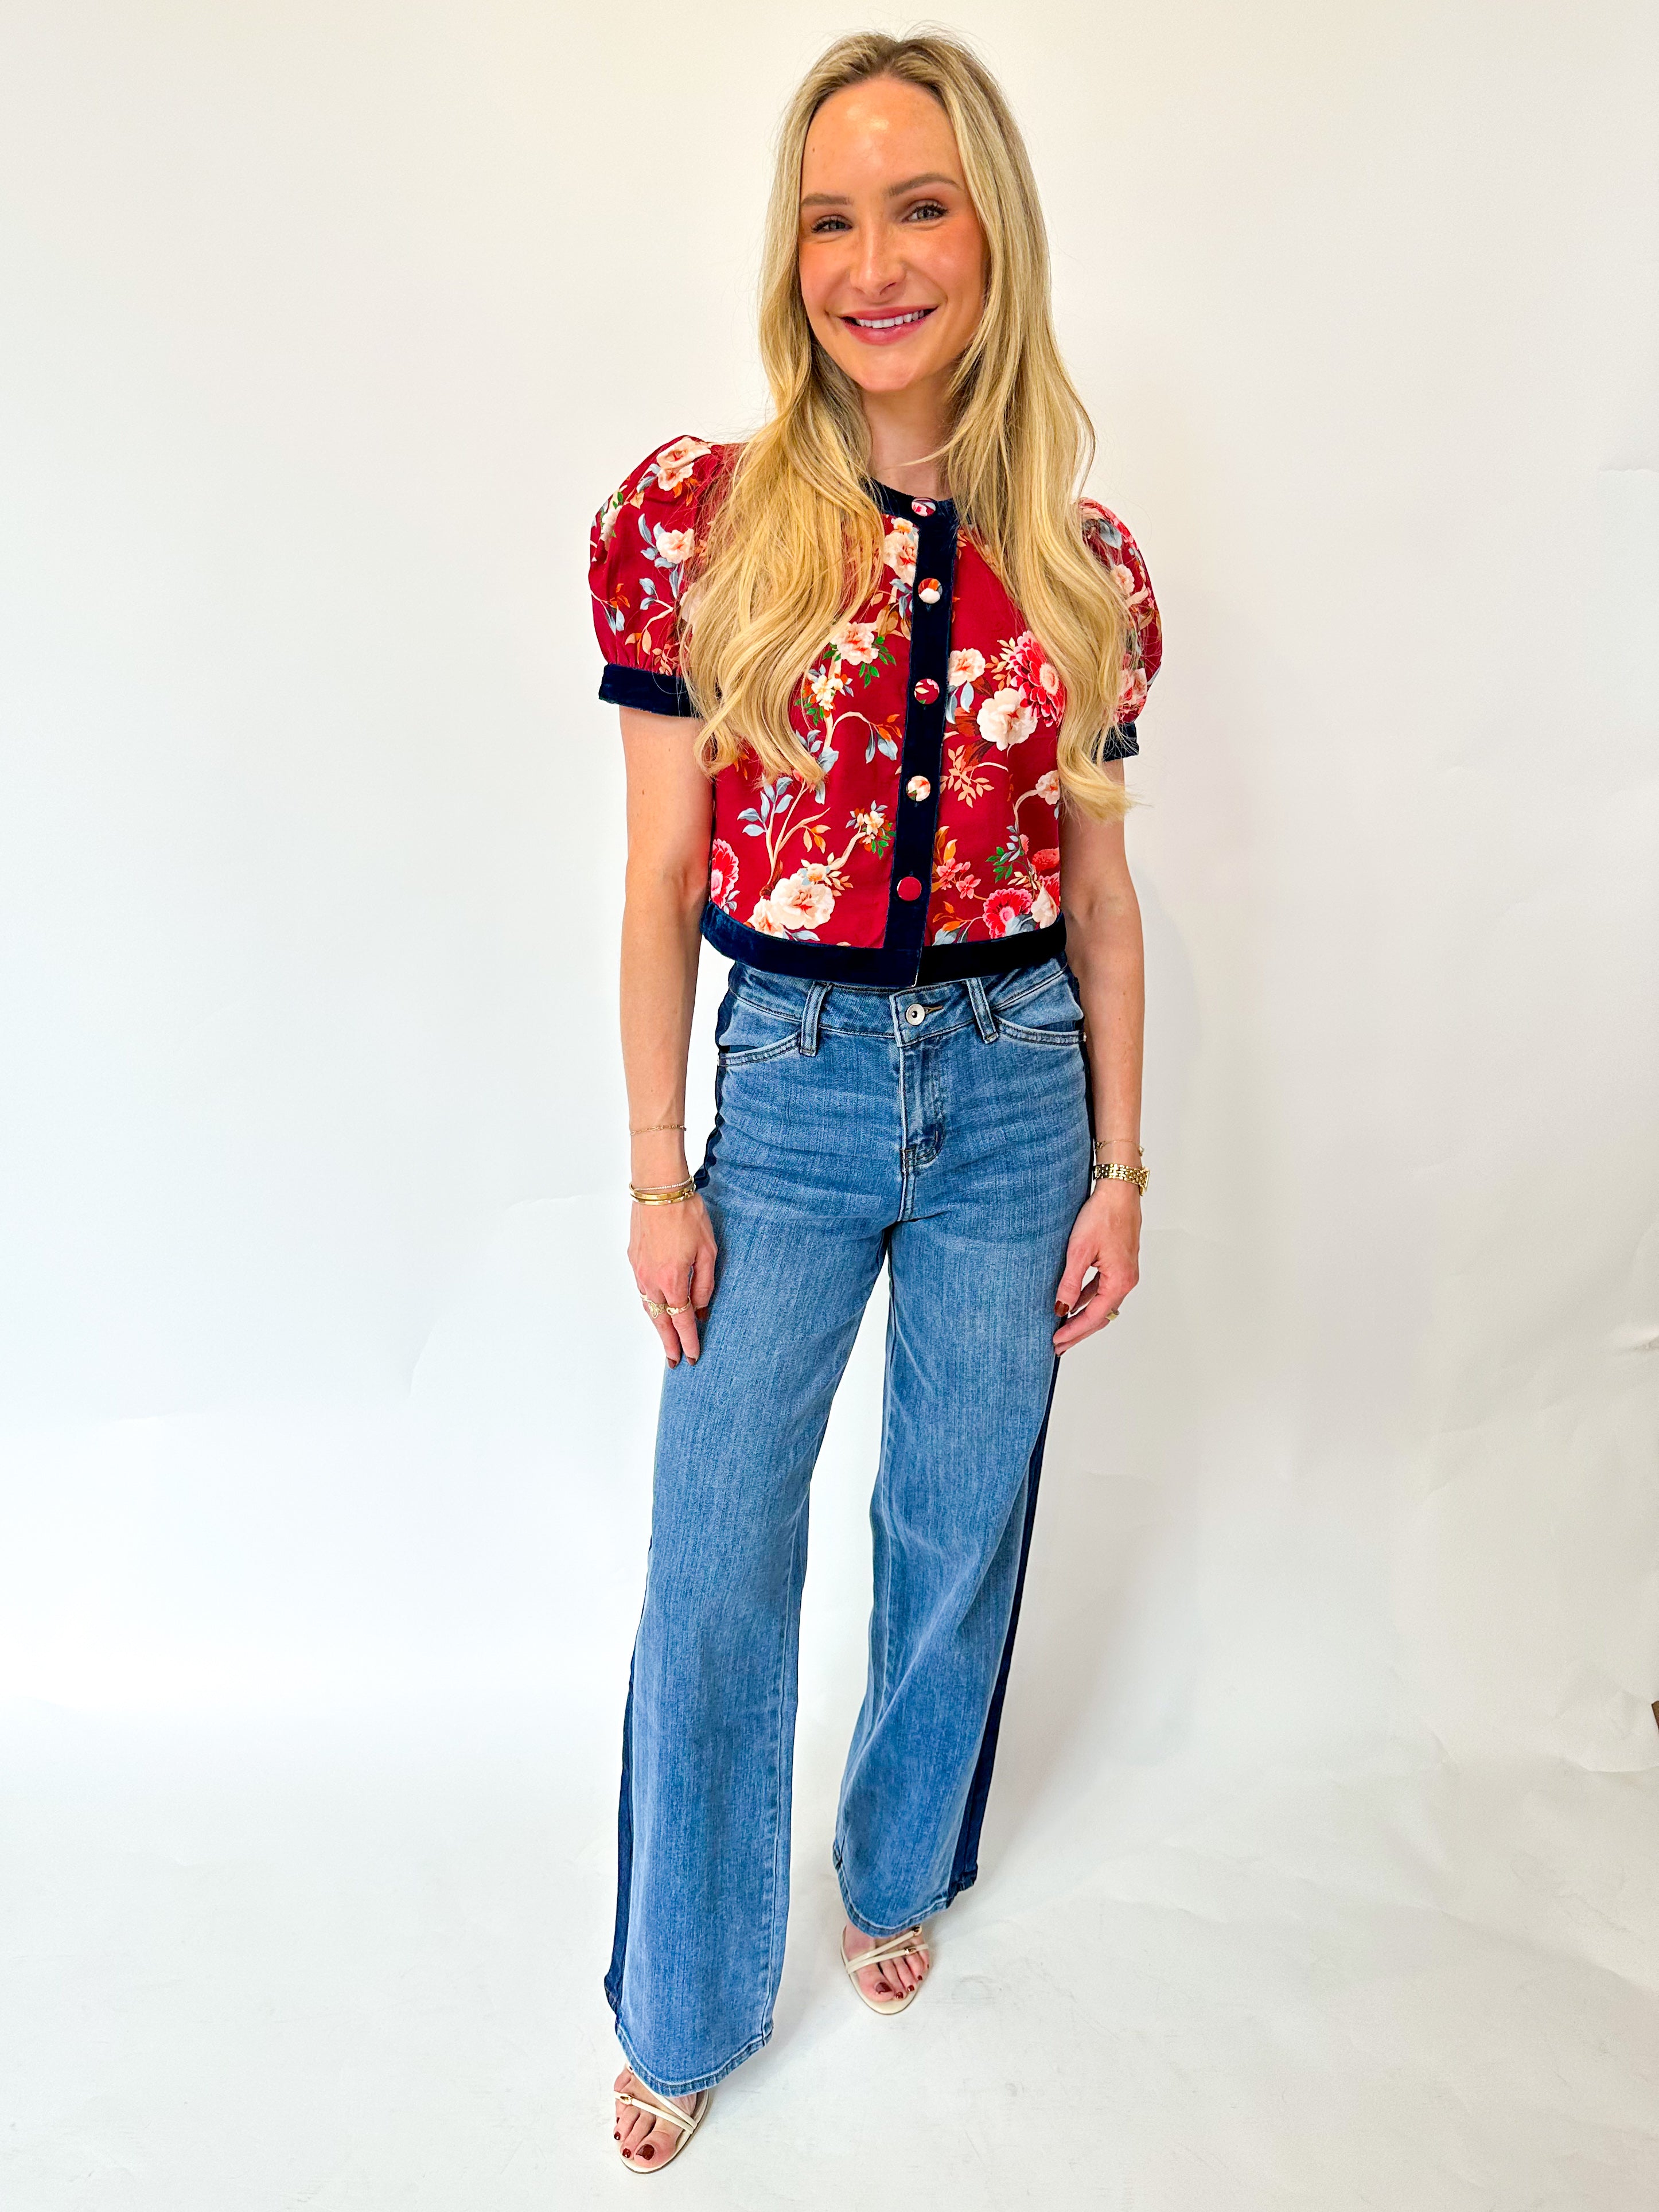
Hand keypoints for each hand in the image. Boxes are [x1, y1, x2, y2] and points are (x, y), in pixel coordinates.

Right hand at [630, 1193, 717, 1365]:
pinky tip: (656, 1309)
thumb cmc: (687, 1214)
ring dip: (657, 1326)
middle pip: (660, 1322)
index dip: (688, 1341)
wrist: (658, 1188)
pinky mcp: (633, 1259)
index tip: (692, 1356)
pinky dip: (650, 1306)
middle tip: (675, 1362)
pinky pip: (642, 1290)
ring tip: (666, 1341)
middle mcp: (652, 1280)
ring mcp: (639, 1270)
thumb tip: (701, 1309)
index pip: (681, 1321)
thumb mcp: (708, 1250)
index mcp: (673, 1280)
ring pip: (648, 1308)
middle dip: (669, 1344)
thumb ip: (705, 1284)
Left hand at [1053, 1181, 1139, 1352]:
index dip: (1074, 1331)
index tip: (1056, 1341)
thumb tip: (1061, 1308)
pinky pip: (1103, 1289)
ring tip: (1064, 1328)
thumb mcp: (1080, 1251)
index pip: (1094, 1316)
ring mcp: (1124, 1272)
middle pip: (1101, 1315)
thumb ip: (1070, 1283)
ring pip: (1102, 1303)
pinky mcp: (1119, 1262)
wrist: (1118, 1190)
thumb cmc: (1103, 1215)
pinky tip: (1074, 1302)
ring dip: (1083, 1316)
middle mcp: (1126, 1280)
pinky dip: (1088, 1299)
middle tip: (1058, 1345)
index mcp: (1119, 1281)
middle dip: (1079, 1331)